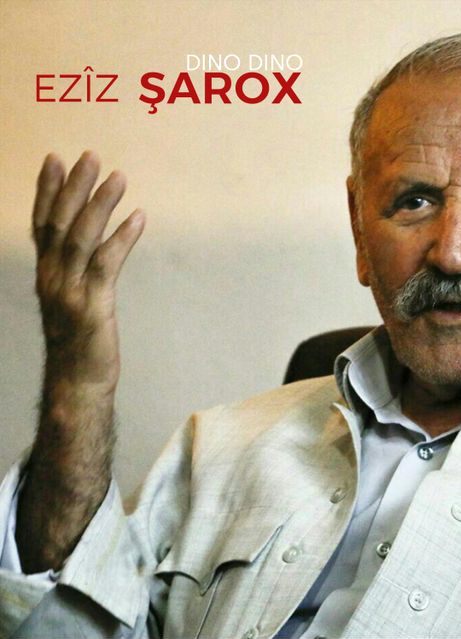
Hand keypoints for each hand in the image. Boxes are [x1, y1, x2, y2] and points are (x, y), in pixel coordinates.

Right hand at [33, 151, 143, 388]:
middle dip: (74, 186)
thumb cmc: (78, 342)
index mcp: (46, 274)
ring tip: (118, 177)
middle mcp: (52, 278)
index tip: (55, 159)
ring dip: (100, 204)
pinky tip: (138, 217)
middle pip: (60, 223)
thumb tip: (90, 245)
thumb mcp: (70, 301)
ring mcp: (69, 292)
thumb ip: (74, 272)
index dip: (47, 191)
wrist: (76, 383)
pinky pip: (106, 264)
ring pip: (81, 238)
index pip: (43, 224)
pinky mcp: (91, 306)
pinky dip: (122, 238)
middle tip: (90, 156)